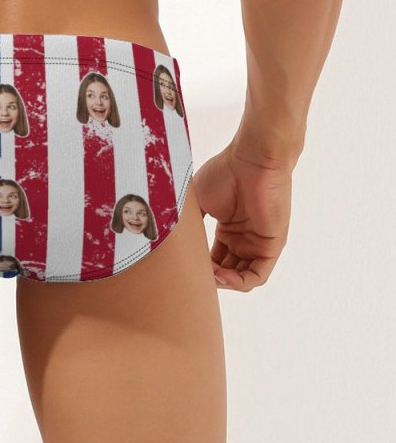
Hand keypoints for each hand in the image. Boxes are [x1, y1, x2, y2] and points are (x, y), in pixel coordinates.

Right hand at [191, 134, 292, 291]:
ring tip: (207, 278)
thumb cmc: (225, 172)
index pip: (213, 259)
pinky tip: (221, 277)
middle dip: (209, 278)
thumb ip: (189, 223)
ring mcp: (258, 243)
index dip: (199, 267)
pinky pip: (258, 275)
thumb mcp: (198, 201)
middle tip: (192, 275)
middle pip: (226, 271)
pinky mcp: (272, 245)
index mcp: (227, 229)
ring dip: (223, 283)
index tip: (183, 266)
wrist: (252, 159)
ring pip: (241, 277)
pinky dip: (239, 282)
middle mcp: (243, 238)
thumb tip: (169, 241)